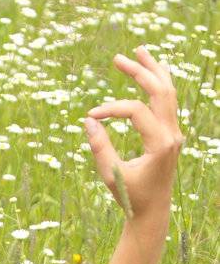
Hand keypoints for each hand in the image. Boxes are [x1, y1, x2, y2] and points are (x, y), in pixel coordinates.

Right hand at [84, 46, 182, 224]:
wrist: (153, 211)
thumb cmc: (130, 196)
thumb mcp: (111, 173)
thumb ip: (100, 146)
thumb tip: (88, 120)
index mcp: (160, 144)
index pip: (136, 110)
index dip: (111, 108)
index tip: (90, 116)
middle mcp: (172, 134)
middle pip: (160, 90)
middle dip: (140, 71)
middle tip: (118, 58)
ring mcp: (174, 133)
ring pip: (169, 92)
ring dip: (154, 70)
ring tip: (139, 51)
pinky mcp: (171, 134)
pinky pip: (168, 102)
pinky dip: (159, 84)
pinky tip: (152, 71)